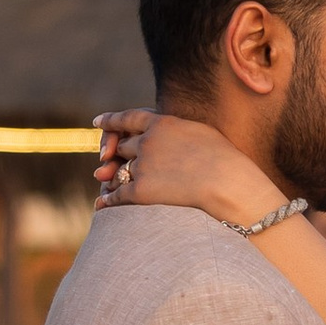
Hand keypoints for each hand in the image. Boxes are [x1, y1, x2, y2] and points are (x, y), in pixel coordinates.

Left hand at [92, 108, 276, 226]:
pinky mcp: (141, 191)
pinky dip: (108, 201)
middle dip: (116, 153)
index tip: (97, 122)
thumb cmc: (225, 160)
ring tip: (102, 181)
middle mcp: (148, 142)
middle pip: (123, 147)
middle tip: (107, 159)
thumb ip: (180, 132)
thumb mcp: (201, 133)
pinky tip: (101, 205)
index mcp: (162, 123)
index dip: (111, 121)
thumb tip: (174, 136)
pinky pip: (117, 195)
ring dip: (112, 177)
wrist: (228, 183)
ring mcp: (143, 166)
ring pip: (119, 171)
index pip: (128, 119)